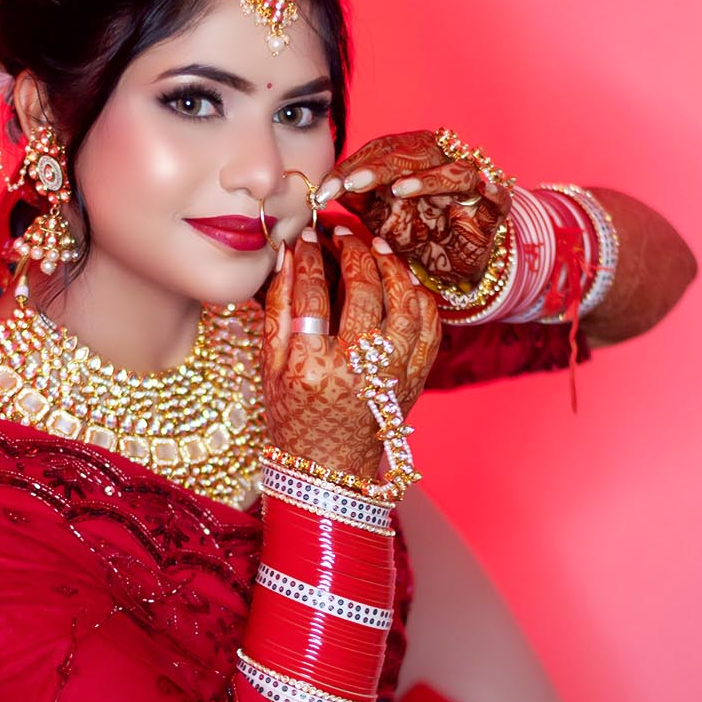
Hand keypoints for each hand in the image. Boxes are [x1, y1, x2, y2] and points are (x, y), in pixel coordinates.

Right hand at [261, 221, 441, 479]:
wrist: (329, 469)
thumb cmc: (292, 418)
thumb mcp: (270, 368)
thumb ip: (277, 310)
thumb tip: (286, 258)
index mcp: (311, 366)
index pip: (313, 293)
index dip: (309, 256)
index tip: (307, 236)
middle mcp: (357, 369)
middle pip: (365, 291)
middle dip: (354, 251)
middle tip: (344, 232)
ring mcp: (392, 374)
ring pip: (406, 304)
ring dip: (392, 267)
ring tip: (376, 247)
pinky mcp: (415, 379)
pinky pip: (430, 328)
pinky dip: (421, 298)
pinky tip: (404, 281)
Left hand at [326, 131, 511, 286]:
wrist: (453, 264)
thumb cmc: (416, 233)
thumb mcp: (379, 219)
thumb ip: (356, 201)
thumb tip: (323, 189)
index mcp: (411, 158)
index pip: (379, 151)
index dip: (351, 167)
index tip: (325, 190)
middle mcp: (441, 162)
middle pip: (413, 152)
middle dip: (379, 167)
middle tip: (351, 184)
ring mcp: (469, 184)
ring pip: (453, 168)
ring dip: (426, 177)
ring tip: (398, 191)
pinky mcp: (493, 208)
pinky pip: (497, 194)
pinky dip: (493, 189)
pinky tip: (483, 188)